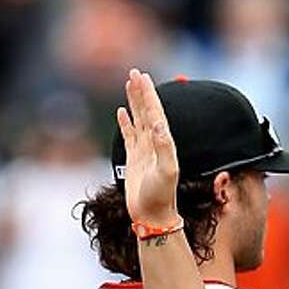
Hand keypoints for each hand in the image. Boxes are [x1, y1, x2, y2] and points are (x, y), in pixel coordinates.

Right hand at [117, 68, 180, 227]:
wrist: (153, 216)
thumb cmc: (161, 196)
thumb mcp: (166, 171)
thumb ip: (164, 147)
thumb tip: (158, 124)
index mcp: (163, 143)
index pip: (154, 112)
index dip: (148, 94)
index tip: (141, 76)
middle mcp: (154, 144)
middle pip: (147, 111)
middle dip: (141, 92)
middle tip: (135, 72)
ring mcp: (144, 151)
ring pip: (138, 119)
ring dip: (134, 102)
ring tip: (130, 84)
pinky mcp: (134, 159)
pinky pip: (129, 135)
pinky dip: (126, 122)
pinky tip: (122, 111)